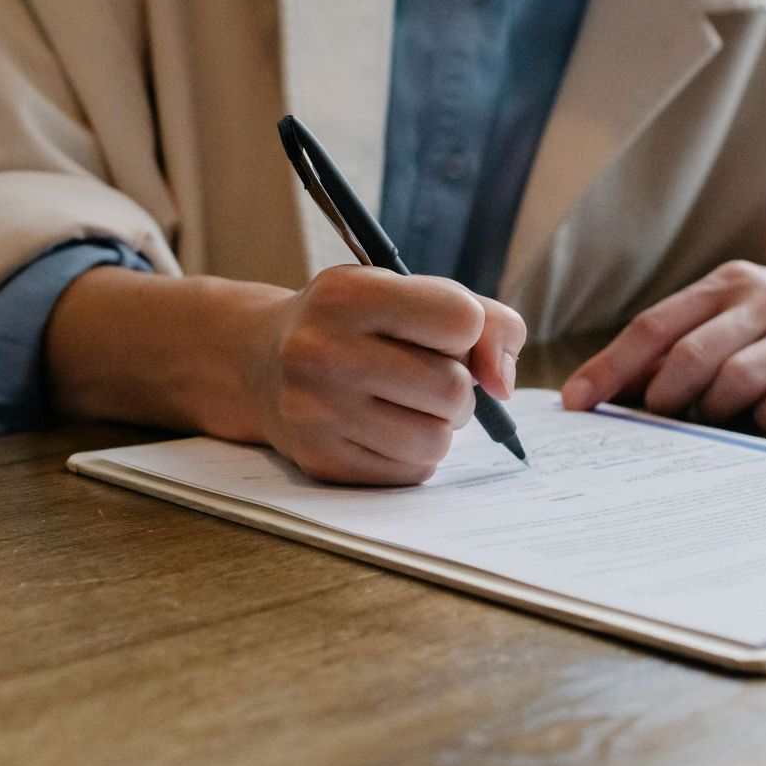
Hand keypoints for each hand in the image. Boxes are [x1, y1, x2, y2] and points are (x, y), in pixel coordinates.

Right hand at [248, 267, 525, 485]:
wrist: (262, 362)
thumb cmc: (357, 324)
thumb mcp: (409, 293)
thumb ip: (484, 320)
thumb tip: (503, 384)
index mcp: (348, 295)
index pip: (461, 320)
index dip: (468, 331)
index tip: (443, 334)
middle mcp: (322, 351)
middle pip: (452, 388)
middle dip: (459, 387)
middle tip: (432, 378)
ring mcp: (315, 411)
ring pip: (436, 439)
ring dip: (440, 426)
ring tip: (411, 406)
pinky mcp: (320, 460)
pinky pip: (411, 472)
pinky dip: (414, 454)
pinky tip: (385, 429)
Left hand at [560, 253, 765, 432]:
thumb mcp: (737, 311)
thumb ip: (684, 340)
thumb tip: (613, 386)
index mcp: (725, 285)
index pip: (654, 326)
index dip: (610, 367)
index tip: (576, 402)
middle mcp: (760, 302)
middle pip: (690, 354)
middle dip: (658, 397)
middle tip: (648, 423)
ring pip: (734, 379)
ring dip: (709, 412)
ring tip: (707, 423)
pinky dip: (763, 419)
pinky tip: (761, 424)